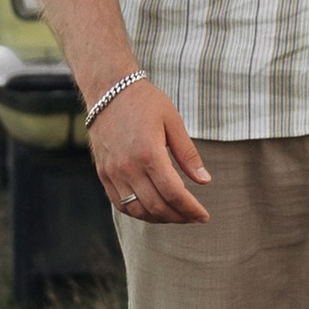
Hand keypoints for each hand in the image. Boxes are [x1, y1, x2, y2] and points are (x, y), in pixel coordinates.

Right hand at [88, 79, 210, 224]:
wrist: (108, 90)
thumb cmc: (145, 102)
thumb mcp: (173, 122)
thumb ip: (188, 154)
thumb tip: (205, 181)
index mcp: (149, 153)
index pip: (174, 193)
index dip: (191, 209)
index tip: (204, 216)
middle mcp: (128, 167)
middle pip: (156, 206)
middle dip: (179, 217)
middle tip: (194, 217)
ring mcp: (112, 172)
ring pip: (137, 210)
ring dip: (159, 218)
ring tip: (176, 215)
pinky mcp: (103, 173)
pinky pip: (120, 203)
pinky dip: (138, 212)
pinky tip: (153, 210)